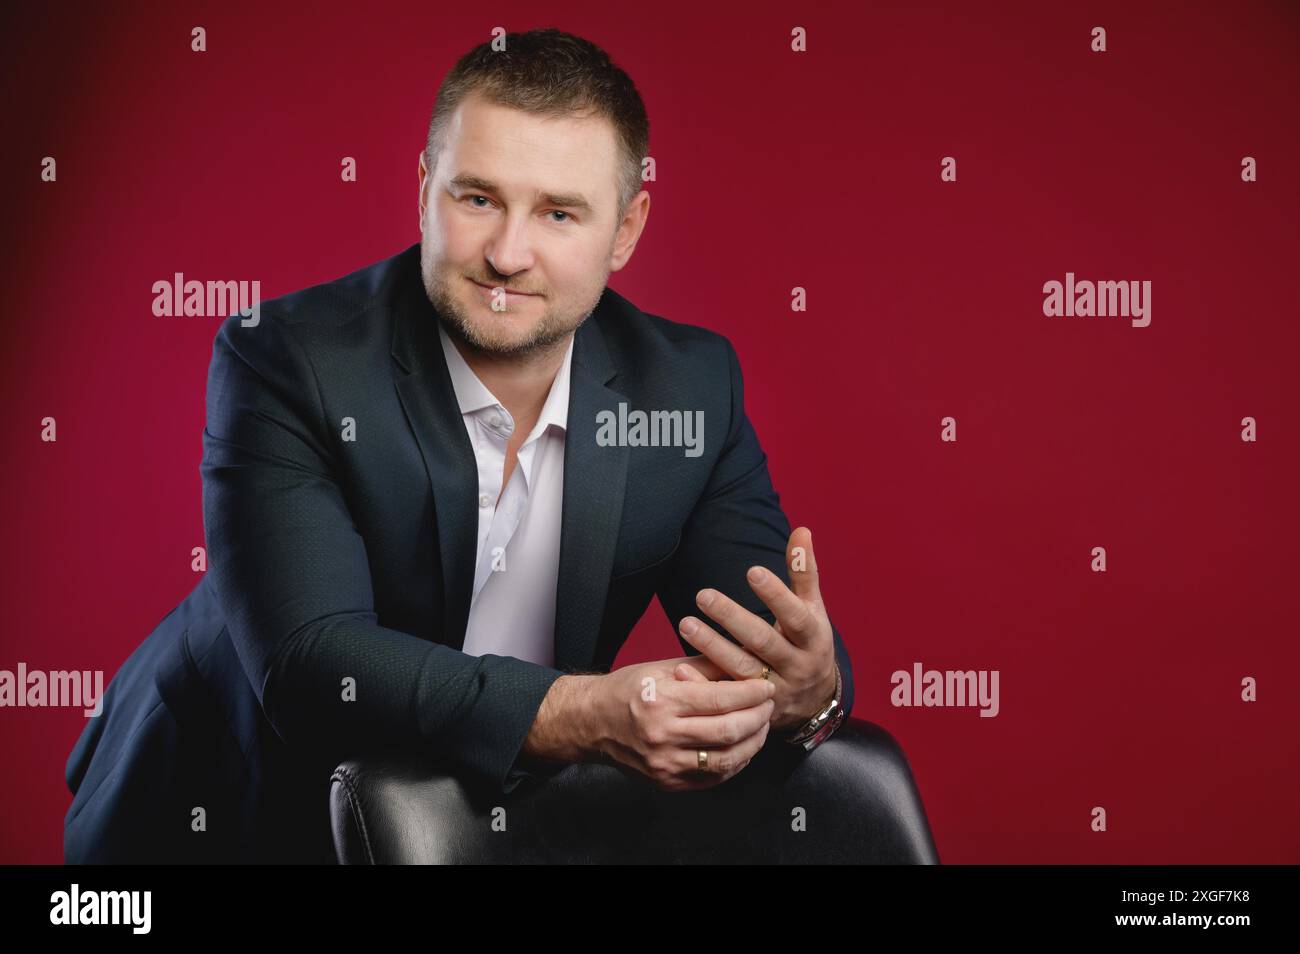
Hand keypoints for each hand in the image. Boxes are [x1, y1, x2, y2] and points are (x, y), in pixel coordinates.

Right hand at [589, 656, 774, 791]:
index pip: (720, 699)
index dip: (751, 693)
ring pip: (725, 759)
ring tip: (761, 726)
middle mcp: (662, 735)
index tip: (766, 686)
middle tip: (769, 705)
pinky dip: (735, 763)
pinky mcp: (668, 782)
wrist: (592, 723)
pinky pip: (713, 777)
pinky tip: (743, 748)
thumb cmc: (627, 691)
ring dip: (752, 743)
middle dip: (758, 717)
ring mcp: (665, 764)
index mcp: (661, 701)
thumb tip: (744, 660)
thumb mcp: (662, 668)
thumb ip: (704, 666)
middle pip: (728, 731)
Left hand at [675, 526, 837, 734]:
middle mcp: (796, 664)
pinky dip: (703, 683)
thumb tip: (801, 530)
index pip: (796, 615)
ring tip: (685, 623)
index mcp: (813, 638)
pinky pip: (726, 696)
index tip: (752, 571)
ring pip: (741, 669)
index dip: (776, 595)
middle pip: (763, 641)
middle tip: (703, 595)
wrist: (815, 700)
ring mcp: (773, 689)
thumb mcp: (813, 609)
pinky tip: (680, 669)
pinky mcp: (752, 707)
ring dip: (712, 647)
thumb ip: (804, 572)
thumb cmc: (809, 641)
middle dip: (733, 618)